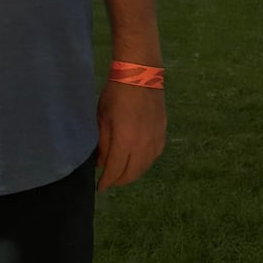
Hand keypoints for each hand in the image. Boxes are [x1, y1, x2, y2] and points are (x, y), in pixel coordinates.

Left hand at [95, 77, 166, 191]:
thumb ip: (102, 143)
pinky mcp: (163, 134)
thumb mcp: (102, 118)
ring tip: (121, 173)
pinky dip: (144, 163)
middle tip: (109, 182)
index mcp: (125, 141)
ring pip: (145, 167)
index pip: (115, 170)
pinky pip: (154, 156)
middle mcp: (143, 145)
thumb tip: (101, 163)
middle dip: (119, 181)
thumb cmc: (116, 94)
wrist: (140, 75)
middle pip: (132, 173)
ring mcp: (155, 140)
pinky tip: (137, 161)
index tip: (99, 187)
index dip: (107, 182)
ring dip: (132, 174)